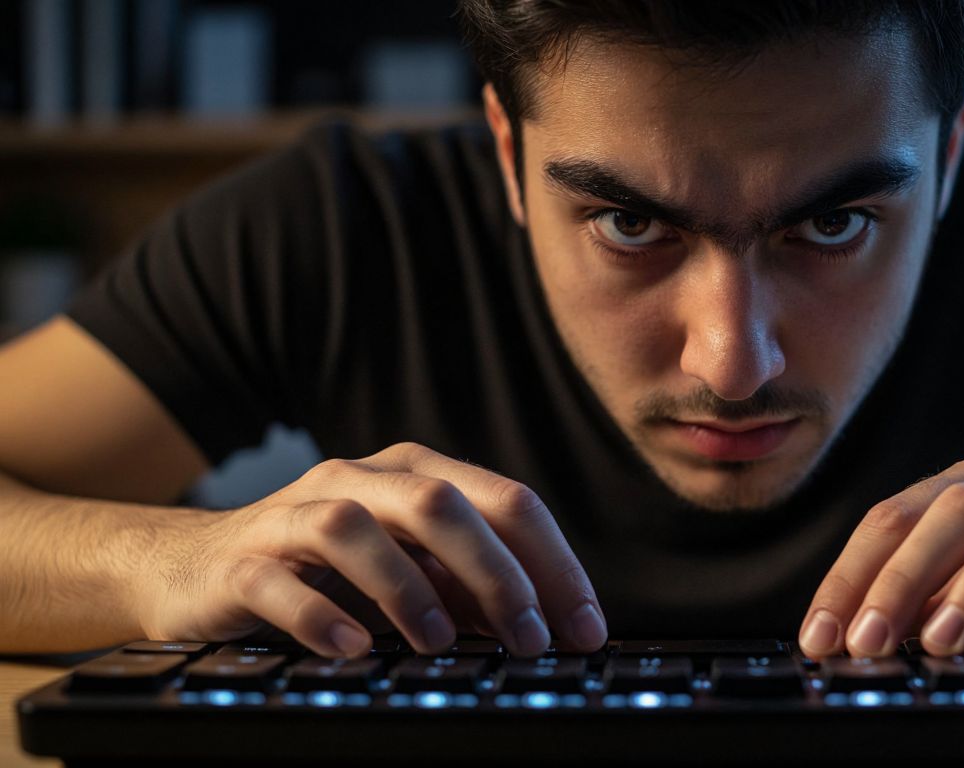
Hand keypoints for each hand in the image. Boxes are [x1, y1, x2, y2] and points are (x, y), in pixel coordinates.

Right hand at [137, 442, 606, 657]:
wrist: (195, 570)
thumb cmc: (324, 573)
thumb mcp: (410, 572)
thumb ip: (469, 587)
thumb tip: (548, 626)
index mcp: (415, 474)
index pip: (505, 503)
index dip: (554, 565)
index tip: (586, 630)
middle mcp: (360, 481)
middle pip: (439, 504)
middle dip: (497, 574)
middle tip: (531, 642)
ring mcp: (295, 514)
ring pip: (356, 527)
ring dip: (408, 586)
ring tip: (441, 643)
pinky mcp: (240, 559)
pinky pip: (278, 579)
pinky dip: (319, 614)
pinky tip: (354, 649)